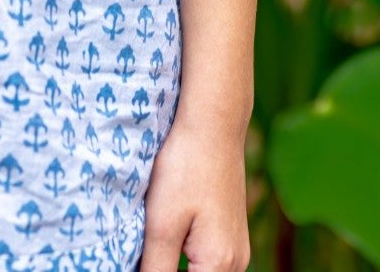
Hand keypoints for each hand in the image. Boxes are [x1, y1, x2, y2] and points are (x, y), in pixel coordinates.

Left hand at [140, 120, 250, 271]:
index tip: (142, 259)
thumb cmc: (186, 168)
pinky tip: (166, 238)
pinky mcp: (230, 234)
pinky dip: (185, 258)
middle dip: (166, 271)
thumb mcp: (161, 224)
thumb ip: (155, 269)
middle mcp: (236, 264)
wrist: (214, 123)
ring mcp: (237, 249)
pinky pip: (207, 262)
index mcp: (219, 265)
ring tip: (150, 246)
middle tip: (143, 250)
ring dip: (175, 266)